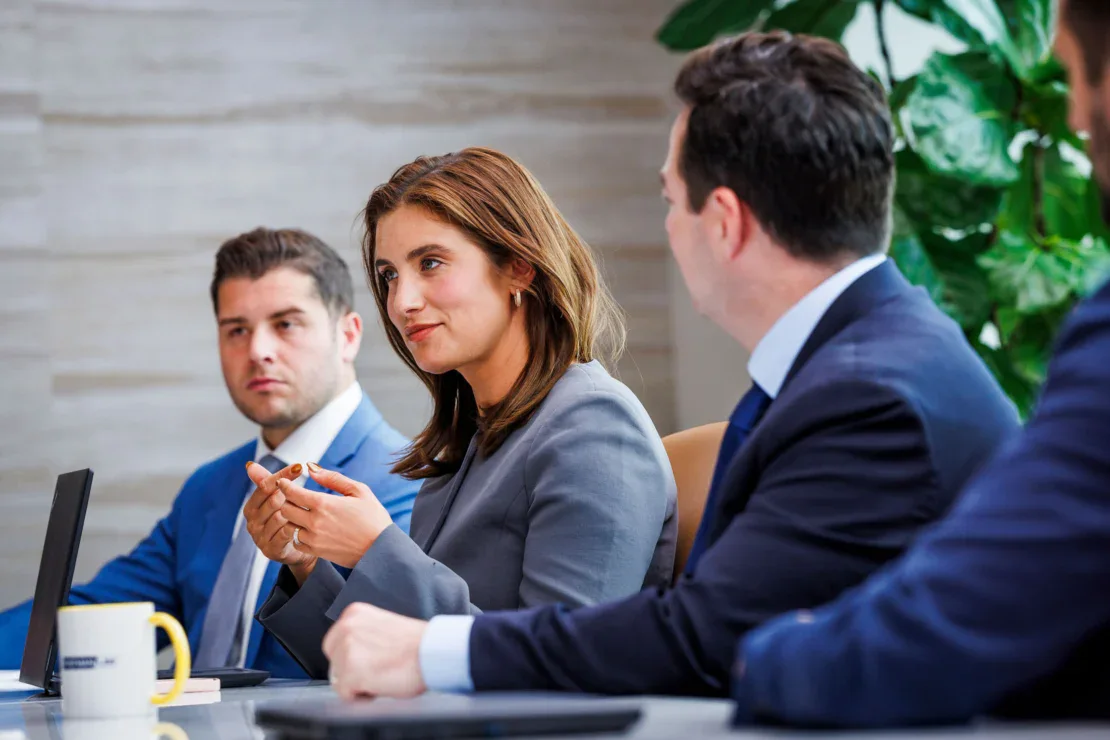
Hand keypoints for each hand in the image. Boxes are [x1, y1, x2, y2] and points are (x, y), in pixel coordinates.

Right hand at [243, 461, 316, 572]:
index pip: (265, 486)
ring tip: (306, 509)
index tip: (299, 467)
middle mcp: (252, 523)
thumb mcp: (276, 499)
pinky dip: (296, 526)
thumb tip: (249, 465)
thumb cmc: (287, 519)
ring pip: (280, 516)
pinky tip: (304, 523)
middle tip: (306, 491)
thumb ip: (265, 482)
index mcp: (251, 508)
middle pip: (273, 500)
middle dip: (291, 494)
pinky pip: (286, 533)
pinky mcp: (271, 550)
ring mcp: (260, 538)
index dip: (282, 475)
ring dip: (295, 511)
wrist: (297, 549)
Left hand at [275, 463, 393, 568]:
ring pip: (288, 526)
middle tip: (293, 497)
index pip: (291, 492)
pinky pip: (296, 541)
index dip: (284, 485)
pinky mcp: (316, 552)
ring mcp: (314, 538)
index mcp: (324, 504)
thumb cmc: (373, 517)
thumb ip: (333, 478)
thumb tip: (310, 468)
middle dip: (286, 500)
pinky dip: (297, 534)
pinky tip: (307, 529)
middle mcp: (314, 522)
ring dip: (292, 518)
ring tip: (300, 513)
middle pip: (285, 509)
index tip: (283, 482)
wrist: (381, 549)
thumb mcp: (359, 491)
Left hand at [323, 602, 427, 698]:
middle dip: (351, 671)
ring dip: (358, 683)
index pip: (334, 644)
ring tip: (382, 674)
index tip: (370, 660)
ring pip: (339, 680)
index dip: (352, 658)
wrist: (433, 651)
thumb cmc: (417, 643)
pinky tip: (381, 684)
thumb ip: (362, 635)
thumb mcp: (382, 626)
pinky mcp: (351, 671)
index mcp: (354, 613)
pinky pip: (346, 694)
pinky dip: (362, 696)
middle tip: (377, 669)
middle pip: (334, 662)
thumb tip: (351, 655)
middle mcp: (346, 627)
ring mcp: (346, 649)